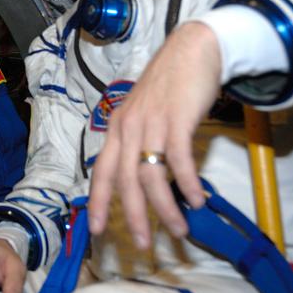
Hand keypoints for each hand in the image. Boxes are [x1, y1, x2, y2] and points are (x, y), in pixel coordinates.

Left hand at [87, 21, 220, 248]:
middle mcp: (128, 127)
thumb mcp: (144, 112)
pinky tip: (197, 199)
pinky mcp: (177, 119)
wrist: (192, 49)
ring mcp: (151, 123)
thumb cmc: (170, 85)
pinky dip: (187, 183)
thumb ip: (140, 141)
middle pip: (124, 181)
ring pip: (150, 175)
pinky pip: (179, 159)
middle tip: (141, 243)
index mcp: (116, 128)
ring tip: (179, 228)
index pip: (100, 170)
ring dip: (165, 207)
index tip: (95, 229)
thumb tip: (147, 178)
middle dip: (131, 215)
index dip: (96, 201)